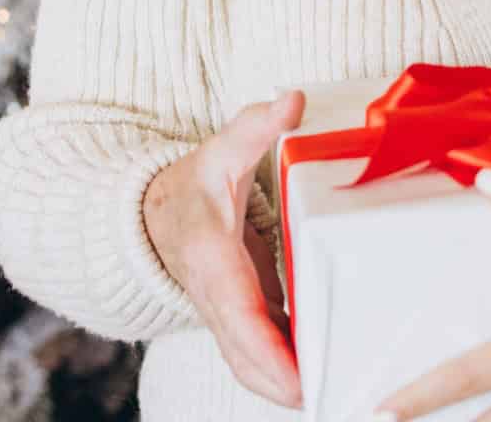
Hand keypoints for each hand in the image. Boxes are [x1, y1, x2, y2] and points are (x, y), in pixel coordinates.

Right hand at [143, 90, 307, 405]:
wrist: (153, 215)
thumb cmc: (192, 186)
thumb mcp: (220, 151)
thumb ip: (255, 126)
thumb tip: (292, 99)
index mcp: (211, 261)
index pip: (238, 315)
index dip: (268, 353)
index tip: (298, 382)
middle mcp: (215, 299)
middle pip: (247, 359)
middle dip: (284, 385)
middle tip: (331, 397)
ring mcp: (224, 316)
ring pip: (252, 366)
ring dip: (287, 386)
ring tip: (337, 394)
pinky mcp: (238, 321)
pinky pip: (260, 355)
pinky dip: (287, 371)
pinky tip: (326, 373)